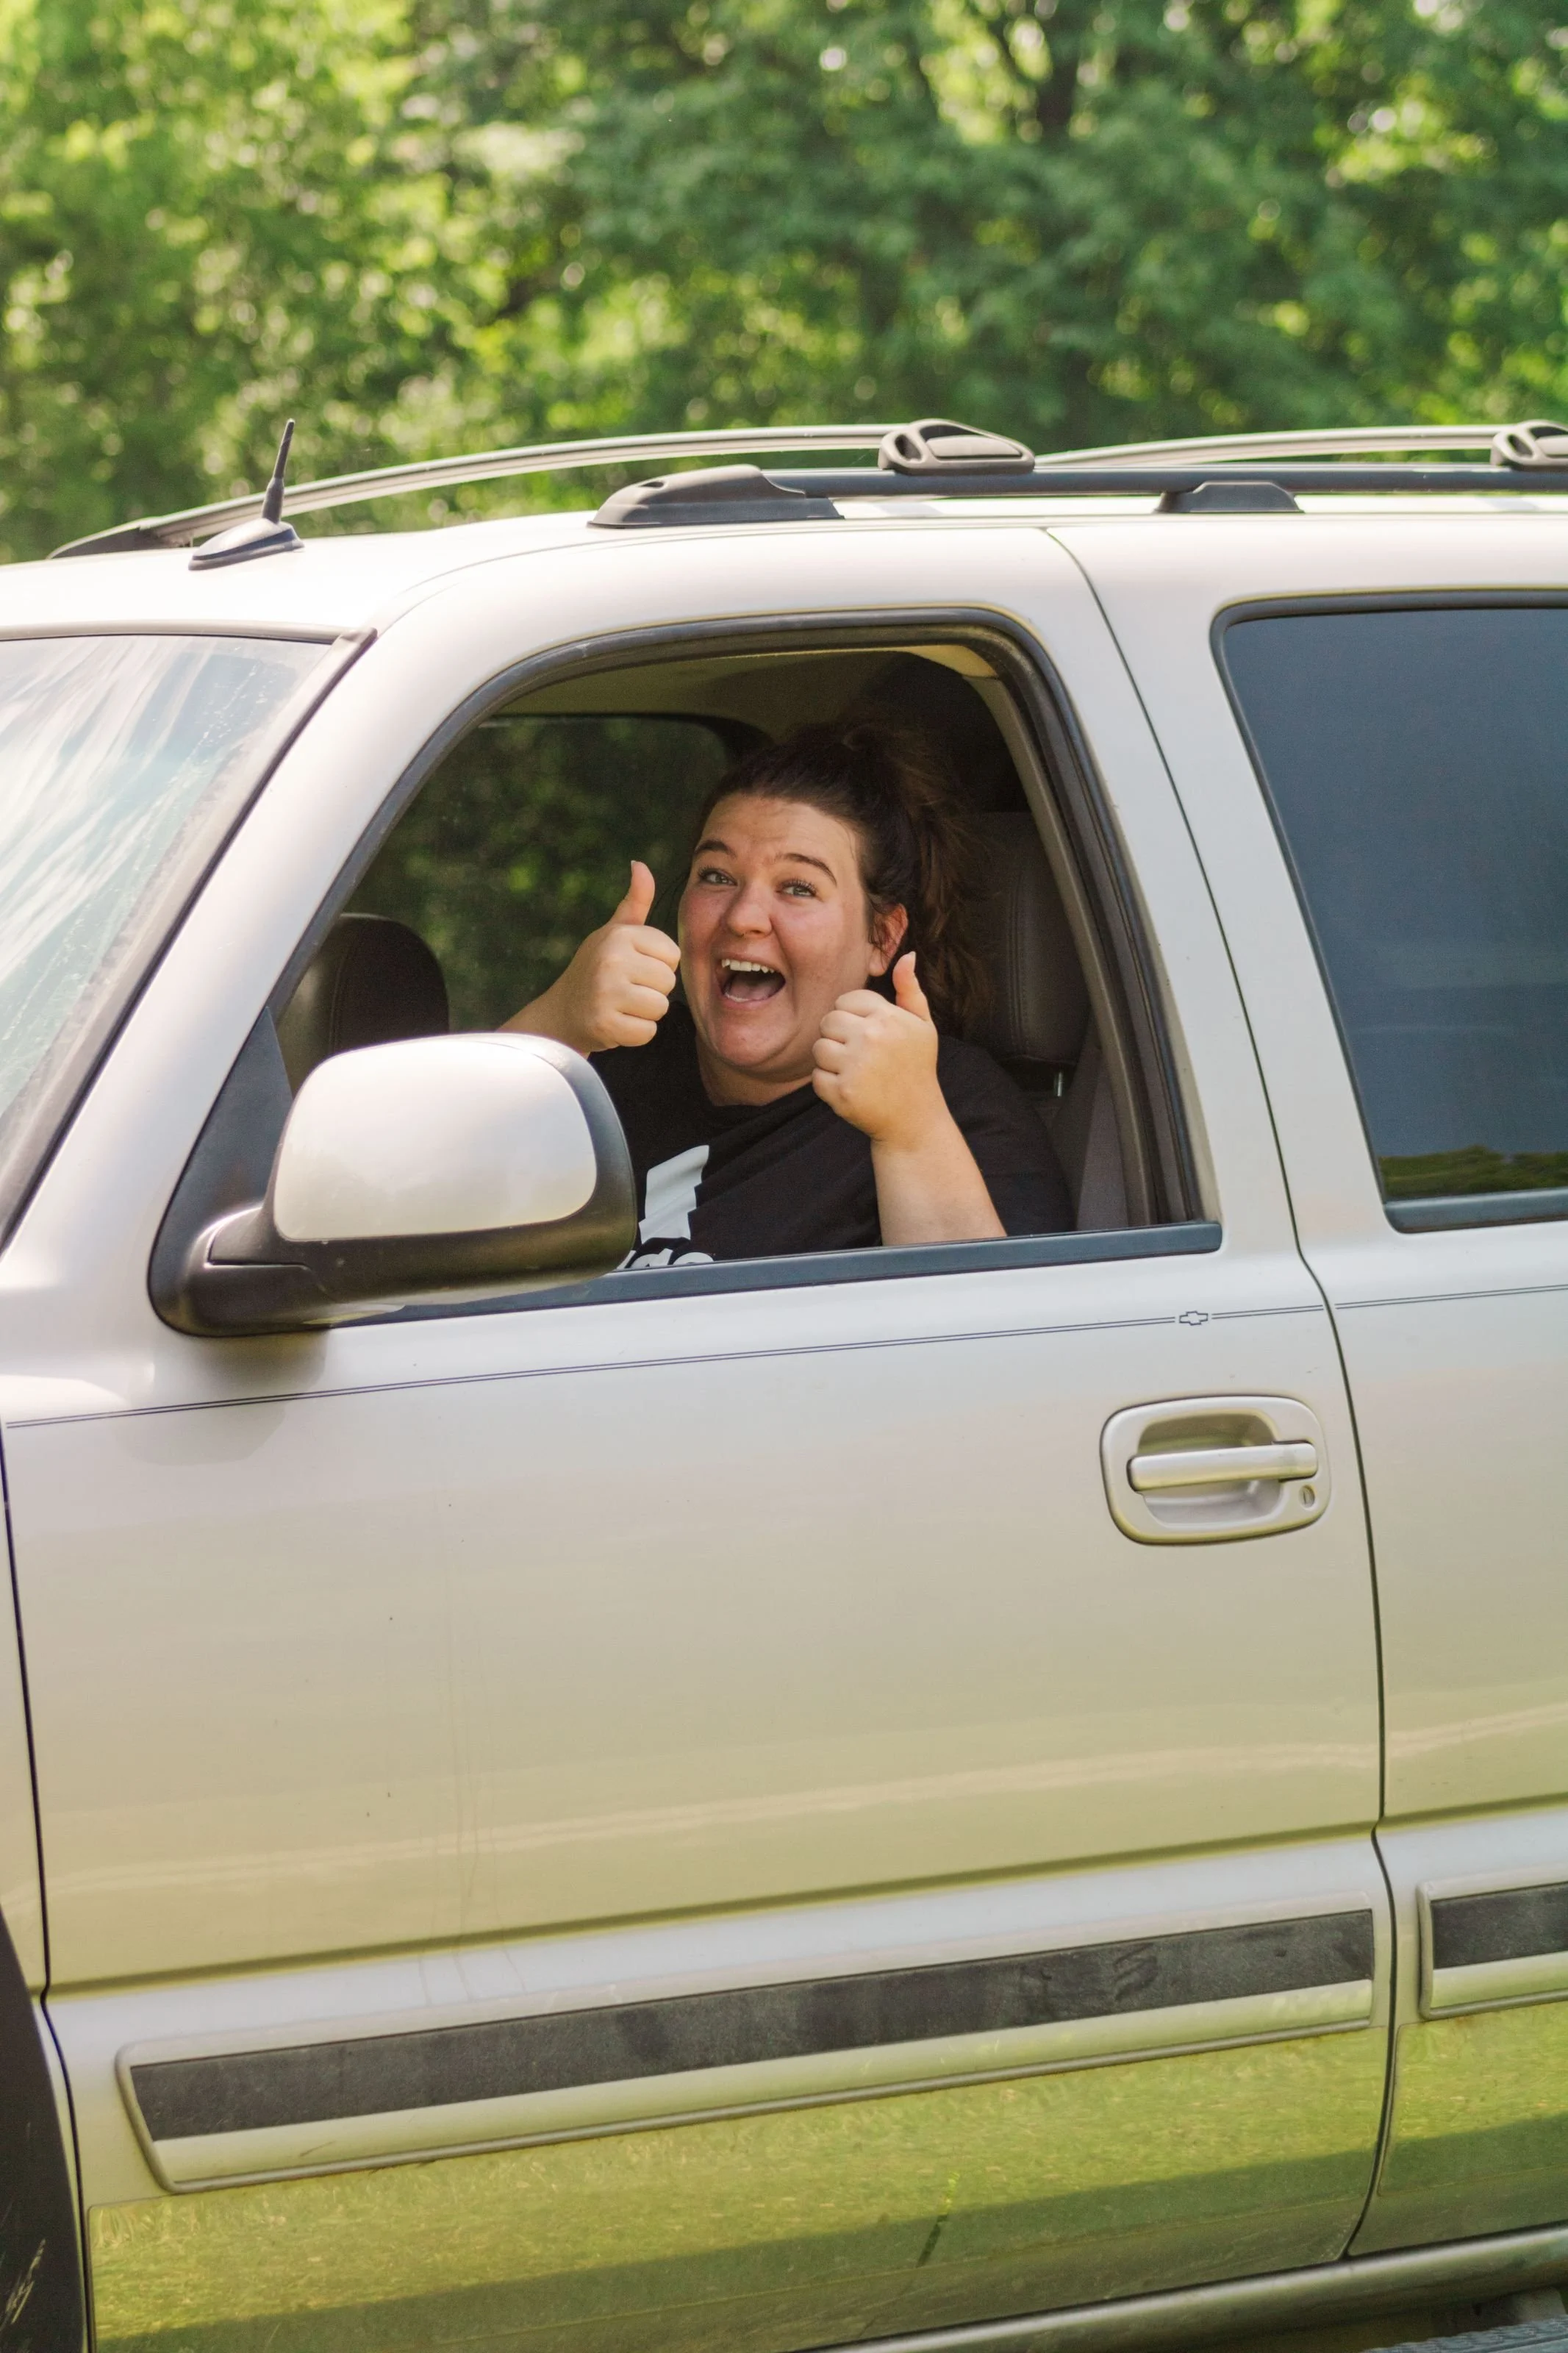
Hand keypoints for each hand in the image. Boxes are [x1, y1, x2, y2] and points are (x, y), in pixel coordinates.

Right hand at [505, 861, 678, 1052]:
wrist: (561, 1014)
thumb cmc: (595, 969)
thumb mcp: (614, 933)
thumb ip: (635, 902)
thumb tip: (640, 865)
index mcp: (619, 935)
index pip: (672, 955)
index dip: (657, 966)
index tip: (632, 968)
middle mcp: (611, 959)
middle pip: (668, 983)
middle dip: (652, 991)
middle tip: (624, 991)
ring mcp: (606, 992)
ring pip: (660, 1008)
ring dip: (644, 1013)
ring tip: (620, 1006)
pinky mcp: (605, 1023)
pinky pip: (647, 1033)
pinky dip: (634, 1034)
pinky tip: (615, 1023)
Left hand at [811, 952, 944, 1147]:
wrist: (914, 1119)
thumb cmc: (917, 1068)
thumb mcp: (922, 1026)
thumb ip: (910, 990)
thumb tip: (908, 955)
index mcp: (889, 1017)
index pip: (846, 1001)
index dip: (852, 1018)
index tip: (867, 1036)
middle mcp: (872, 1037)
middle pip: (828, 1021)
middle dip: (838, 1038)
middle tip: (860, 1057)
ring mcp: (856, 1065)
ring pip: (819, 1048)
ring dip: (831, 1061)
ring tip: (856, 1072)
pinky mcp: (842, 1092)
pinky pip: (817, 1077)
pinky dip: (828, 1086)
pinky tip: (851, 1090)